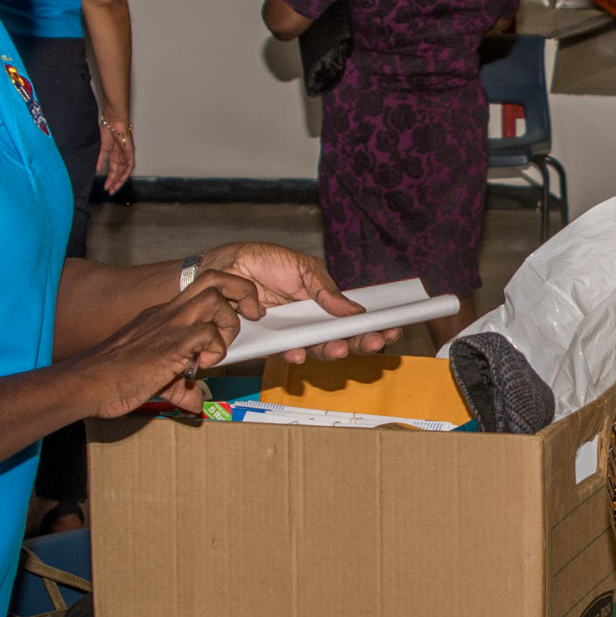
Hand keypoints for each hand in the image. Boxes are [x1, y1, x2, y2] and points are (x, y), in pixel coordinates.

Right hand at [81, 269, 261, 418]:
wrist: (85, 383)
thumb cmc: (113, 380)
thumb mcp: (156, 380)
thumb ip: (181, 388)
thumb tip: (197, 404)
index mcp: (165, 316)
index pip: (205, 291)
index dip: (229, 301)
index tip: (237, 322)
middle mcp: (169, 314)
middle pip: (214, 278)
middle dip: (241, 291)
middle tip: (250, 316)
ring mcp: (168, 326)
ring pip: (214, 298)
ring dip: (228, 322)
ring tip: (220, 346)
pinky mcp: (169, 346)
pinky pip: (206, 333)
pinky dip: (215, 348)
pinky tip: (203, 365)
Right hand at [97, 119, 136, 192]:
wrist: (112, 121)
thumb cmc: (106, 129)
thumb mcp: (100, 147)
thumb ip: (99, 159)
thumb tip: (96, 170)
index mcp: (113, 154)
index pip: (113, 170)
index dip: (109, 179)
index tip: (106, 187)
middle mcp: (120, 156)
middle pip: (118, 173)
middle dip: (114, 183)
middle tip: (110, 192)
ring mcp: (125, 154)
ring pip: (124, 171)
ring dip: (119, 180)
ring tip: (114, 189)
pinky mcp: (130, 152)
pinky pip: (129, 165)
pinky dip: (125, 173)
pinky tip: (120, 180)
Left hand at [195, 241, 402, 362]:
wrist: (221, 267)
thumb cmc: (260, 261)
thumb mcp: (300, 267)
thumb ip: (325, 289)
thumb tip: (353, 310)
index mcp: (324, 301)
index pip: (355, 318)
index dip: (375, 326)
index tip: (394, 329)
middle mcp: (311, 321)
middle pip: (343, 339)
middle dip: (362, 343)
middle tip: (375, 342)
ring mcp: (292, 333)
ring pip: (318, 350)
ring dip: (331, 351)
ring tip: (338, 348)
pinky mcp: (269, 342)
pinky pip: (286, 353)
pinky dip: (294, 354)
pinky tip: (299, 353)